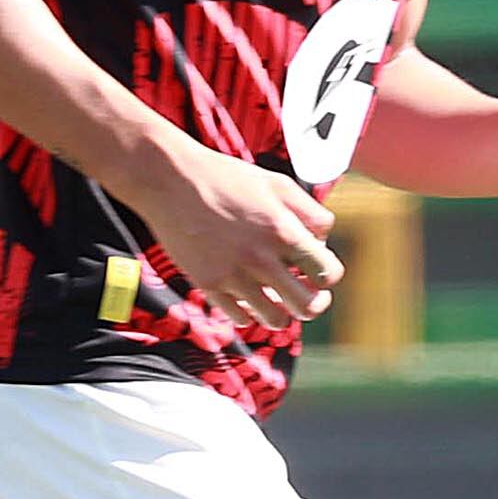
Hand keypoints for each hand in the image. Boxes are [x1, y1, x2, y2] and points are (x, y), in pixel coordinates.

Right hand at [131, 142, 338, 332]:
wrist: (169, 179)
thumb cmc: (224, 177)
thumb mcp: (277, 183)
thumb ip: (310, 212)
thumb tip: (322, 242)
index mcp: (283, 231)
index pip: (328, 274)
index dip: (328, 275)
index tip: (317, 270)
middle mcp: (260, 259)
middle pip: (308, 307)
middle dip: (314, 303)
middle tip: (307, 294)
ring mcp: (232, 276)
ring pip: (275, 320)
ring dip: (283, 313)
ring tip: (277, 298)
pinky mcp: (207, 284)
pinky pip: (239, 317)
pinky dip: (249, 312)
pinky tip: (247, 294)